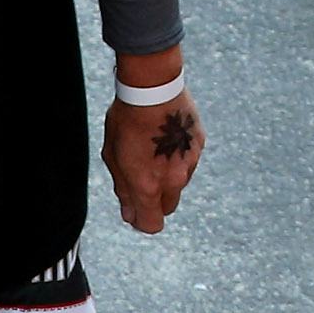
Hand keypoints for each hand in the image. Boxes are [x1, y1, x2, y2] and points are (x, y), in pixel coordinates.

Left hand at [101, 83, 201, 234]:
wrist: (152, 87)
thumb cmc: (126, 121)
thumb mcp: (114, 157)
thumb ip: (124, 191)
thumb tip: (130, 215)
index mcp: (149, 186)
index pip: (152, 224)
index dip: (142, 221)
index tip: (136, 211)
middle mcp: (174, 179)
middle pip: (168, 207)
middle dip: (156, 200)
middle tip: (142, 178)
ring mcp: (190, 162)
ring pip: (180, 183)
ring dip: (168, 176)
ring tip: (152, 149)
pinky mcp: (199, 144)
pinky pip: (189, 161)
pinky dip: (178, 156)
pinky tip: (165, 137)